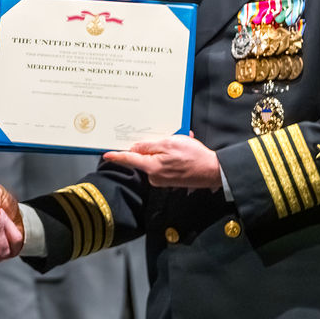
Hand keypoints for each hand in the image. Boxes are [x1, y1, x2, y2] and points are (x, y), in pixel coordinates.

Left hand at [103, 133, 221, 188]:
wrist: (213, 171)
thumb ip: (149, 146)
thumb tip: (135, 148)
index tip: (106, 155)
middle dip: (153, 146)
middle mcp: (155, 176)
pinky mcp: (170, 180)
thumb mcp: (169, 144)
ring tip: (181, 142)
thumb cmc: (193, 156)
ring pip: (156, 160)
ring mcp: (163, 180)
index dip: (117, 156)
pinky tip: (183, 149)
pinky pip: (165, 164)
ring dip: (165, 149)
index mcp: (152, 167)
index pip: (129, 160)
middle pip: (144, 159)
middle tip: (168, 138)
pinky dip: (172, 155)